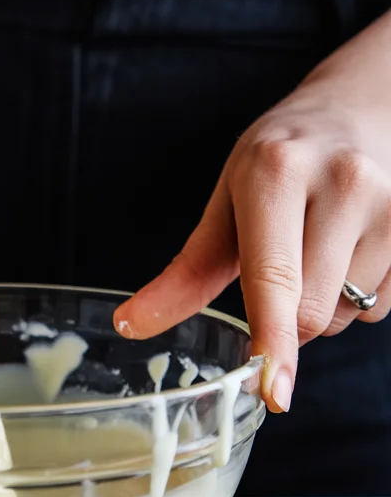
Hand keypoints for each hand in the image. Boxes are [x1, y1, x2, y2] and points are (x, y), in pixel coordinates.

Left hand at [114, 10, 390, 412]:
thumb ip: (186, 273)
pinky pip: (382, 306)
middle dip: (286, 322)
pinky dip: (360, 296)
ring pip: (348, 315)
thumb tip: (131, 325)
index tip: (272, 391)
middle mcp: (343, 183)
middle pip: (311, 313)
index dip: (273, 341)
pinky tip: (354, 247)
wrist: (362, 106)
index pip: (274, 277)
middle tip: (277, 273)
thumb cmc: (282, 158)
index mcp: (278, 173)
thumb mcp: (227, 201)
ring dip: (324, 307)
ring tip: (320, 246)